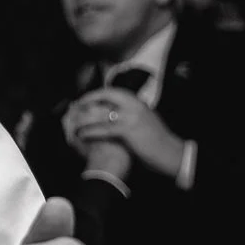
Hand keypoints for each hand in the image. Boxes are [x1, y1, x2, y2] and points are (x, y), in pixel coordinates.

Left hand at [65, 88, 186, 179]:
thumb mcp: (146, 121)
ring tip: (74, 123)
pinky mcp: (128, 130)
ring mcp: (131, 116)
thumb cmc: (158, 140)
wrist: (170, 152)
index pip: (115, 92)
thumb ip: (134, 114)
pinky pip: (104, 129)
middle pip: (107, 94)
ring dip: (85, 118)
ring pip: (102, 113)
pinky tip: (82, 135)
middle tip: (78, 105)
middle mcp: (135, 105)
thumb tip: (120, 114)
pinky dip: (90, 131)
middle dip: (90, 98)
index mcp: (139, 103)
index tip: (88, 99)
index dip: (99, 94)